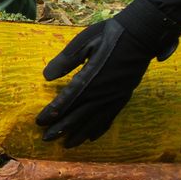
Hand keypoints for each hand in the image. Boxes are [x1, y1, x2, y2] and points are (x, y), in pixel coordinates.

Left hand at [35, 0, 180, 147]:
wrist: (142, 34)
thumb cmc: (110, 35)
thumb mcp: (84, 42)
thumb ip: (65, 61)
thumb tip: (46, 77)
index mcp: (90, 79)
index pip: (66, 101)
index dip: (52, 113)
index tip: (39, 122)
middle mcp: (102, 93)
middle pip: (78, 116)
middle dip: (61, 129)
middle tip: (46, 139)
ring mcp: (114, 97)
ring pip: (94, 122)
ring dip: (79, 134)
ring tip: (67, 145)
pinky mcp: (123, 97)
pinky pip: (109, 118)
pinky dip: (99, 129)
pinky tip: (92, 137)